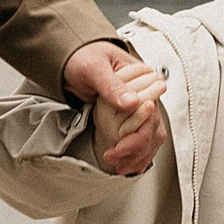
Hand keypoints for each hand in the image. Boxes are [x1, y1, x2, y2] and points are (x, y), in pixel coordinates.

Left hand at [65, 38, 164, 176]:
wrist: (71, 60)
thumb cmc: (84, 57)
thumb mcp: (95, 69)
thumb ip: (113, 86)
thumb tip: (132, 102)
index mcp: (142, 78)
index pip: (151, 112)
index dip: (139, 134)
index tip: (121, 148)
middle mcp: (144, 94)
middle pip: (152, 127)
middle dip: (136, 148)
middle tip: (115, 158)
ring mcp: (137, 107)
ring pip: (149, 136)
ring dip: (137, 154)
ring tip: (120, 166)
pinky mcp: (129, 116)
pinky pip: (139, 137)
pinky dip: (135, 153)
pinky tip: (126, 164)